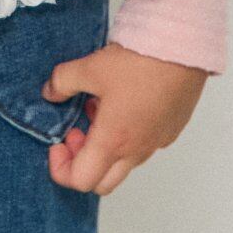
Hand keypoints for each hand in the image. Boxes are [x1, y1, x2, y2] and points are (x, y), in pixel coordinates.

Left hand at [42, 42, 207, 195]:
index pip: (81, 180)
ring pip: (124, 163)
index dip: (60, 168)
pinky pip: (143, 146)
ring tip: (98, 108)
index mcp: (113, 141)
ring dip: (104, 146)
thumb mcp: (90, 67)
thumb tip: (50, 93)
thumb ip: (62, 82)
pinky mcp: (170, 130)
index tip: (57, 143)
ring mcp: (157, 142)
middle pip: (102, 182)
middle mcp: (137, 150)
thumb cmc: (139, 62)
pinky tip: (122, 103)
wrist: (182, 49)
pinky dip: (126, 135)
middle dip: (81, 162)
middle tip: (77, 131)